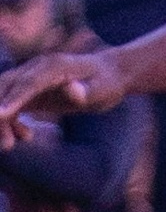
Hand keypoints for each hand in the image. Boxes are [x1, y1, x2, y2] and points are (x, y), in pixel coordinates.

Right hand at [0, 50, 125, 149]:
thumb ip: (86, 91)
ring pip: (3, 96)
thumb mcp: (102, 89)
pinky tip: (23, 136)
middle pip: (6, 88)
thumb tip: (73, 89)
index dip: (12, 98)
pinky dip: (9, 120)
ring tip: (9, 145)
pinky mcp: (30, 91)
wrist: (109, 74)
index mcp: (53, 67)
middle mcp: (36, 69)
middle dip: (0, 114)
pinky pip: (10, 104)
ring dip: (1, 120)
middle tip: (6, 144)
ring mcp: (30, 78)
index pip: (28, 83)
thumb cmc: (107, 82)